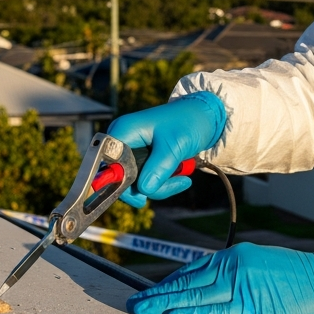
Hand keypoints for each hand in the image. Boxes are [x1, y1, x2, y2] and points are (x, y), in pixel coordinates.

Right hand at [108, 92, 226, 208]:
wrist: (204, 117)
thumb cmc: (188, 122)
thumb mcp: (175, 147)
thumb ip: (159, 169)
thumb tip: (143, 191)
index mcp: (123, 130)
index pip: (109, 164)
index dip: (119, 182)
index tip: (141, 196)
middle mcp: (122, 140)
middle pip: (121, 177)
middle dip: (148, 186)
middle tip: (177, 182)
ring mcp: (131, 150)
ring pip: (135, 183)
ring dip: (160, 186)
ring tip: (183, 178)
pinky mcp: (141, 159)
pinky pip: (144, 180)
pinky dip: (161, 183)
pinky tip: (180, 176)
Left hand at [126, 243, 313, 313]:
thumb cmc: (301, 280)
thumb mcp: (262, 268)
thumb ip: (235, 277)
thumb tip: (212, 292)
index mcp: (236, 256)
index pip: (194, 270)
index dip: (171, 283)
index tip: (154, 290)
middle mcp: (234, 265)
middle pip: (187, 281)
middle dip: (159, 293)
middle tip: (137, 301)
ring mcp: (240, 284)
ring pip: (194, 295)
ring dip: (165, 304)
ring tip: (143, 310)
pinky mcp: (250, 305)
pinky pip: (213, 311)